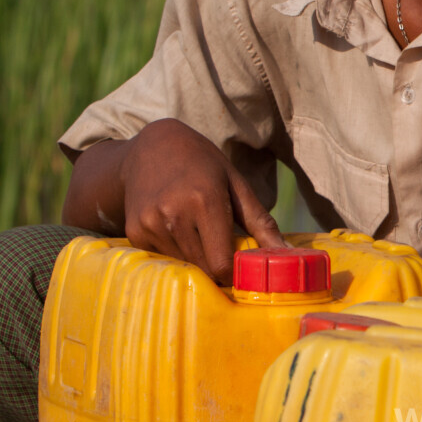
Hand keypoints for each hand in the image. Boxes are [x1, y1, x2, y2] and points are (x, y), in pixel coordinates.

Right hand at [64, 118, 286, 284]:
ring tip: (200, 233)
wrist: (152, 149)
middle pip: (203, 268)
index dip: (234, 272)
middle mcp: (173, 214)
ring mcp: (150, 224)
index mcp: (205, 200)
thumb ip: (261, 222)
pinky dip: (177, 253)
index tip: (242, 267)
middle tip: (225, 250)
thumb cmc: (203, 165)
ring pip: (184, 265)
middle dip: (218, 266)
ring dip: (197, 259)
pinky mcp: (134, 232)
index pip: (221, 263)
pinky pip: (164, 258)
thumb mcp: (237, 184)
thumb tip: (286, 253)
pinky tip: (179, 229)